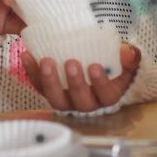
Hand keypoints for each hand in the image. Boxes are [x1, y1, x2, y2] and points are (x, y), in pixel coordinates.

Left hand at [22, 43, 140, 112]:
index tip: (94, 67)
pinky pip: (39, 86)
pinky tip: (27, 56)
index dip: (100, 84)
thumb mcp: (124, 58)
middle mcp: (87, 103)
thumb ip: (129, 55)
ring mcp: (66, 100)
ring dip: (50, 81)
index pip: (106, 96)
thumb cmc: (113, 63)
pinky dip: (31, 73)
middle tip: (71, 63)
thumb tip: (128, 53)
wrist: (95, 62)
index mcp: (108, 96)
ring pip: (57, 99)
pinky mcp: (49, 92)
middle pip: (80, 101)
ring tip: (46, 62)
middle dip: (75, 84)